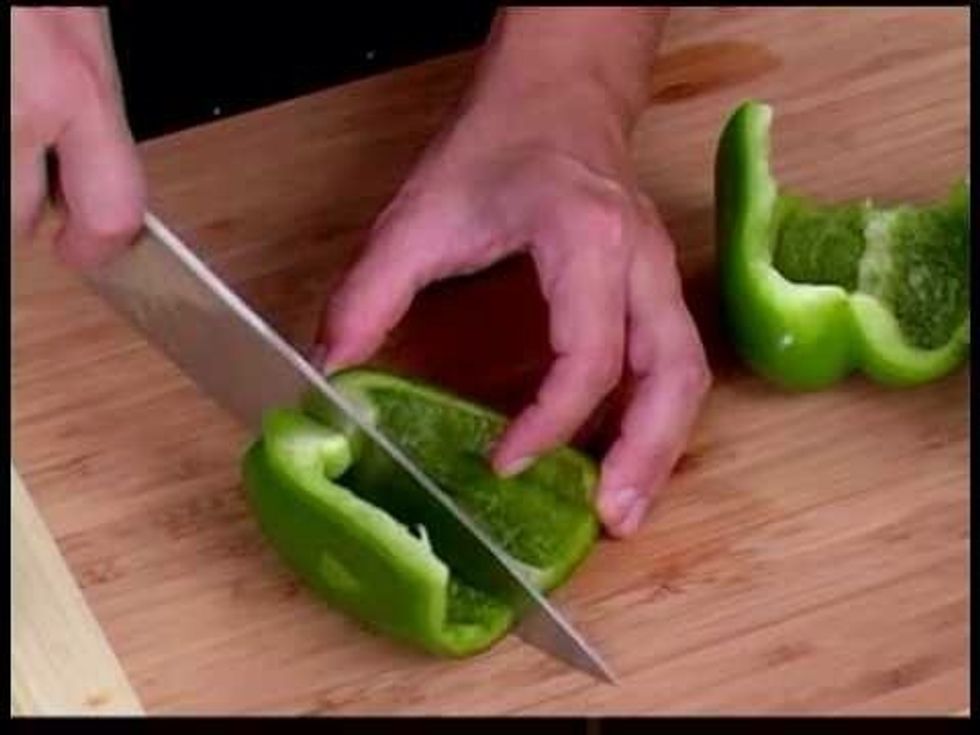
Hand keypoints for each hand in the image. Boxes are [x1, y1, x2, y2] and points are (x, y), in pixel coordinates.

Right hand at [12, 7, 144, 266]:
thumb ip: (81, 100)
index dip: (99, 246)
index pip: (114, 211)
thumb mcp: (73, 19)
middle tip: (12, 163)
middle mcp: (12, 105)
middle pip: (12, 223)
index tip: (84, 250)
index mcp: (72, 80)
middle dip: (13, 207)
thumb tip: (70, 165)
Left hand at [315, 8, 710, 536]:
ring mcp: (658, 273)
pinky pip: (672, 362)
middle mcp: (640, 261)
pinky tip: (624, 455)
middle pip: (672, 373)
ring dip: (663, 447)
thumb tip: (333, 370)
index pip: (586, 352)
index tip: (506, 462)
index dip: (551, 419)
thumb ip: (370, 292)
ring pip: (687, 374)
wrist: (554, 99)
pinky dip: (656, 417)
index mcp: (585, 239)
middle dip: (647, 454)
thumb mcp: (419, 215)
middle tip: (612, 519)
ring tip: (626, 506)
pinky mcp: (655, 287)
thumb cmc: (497, 145)